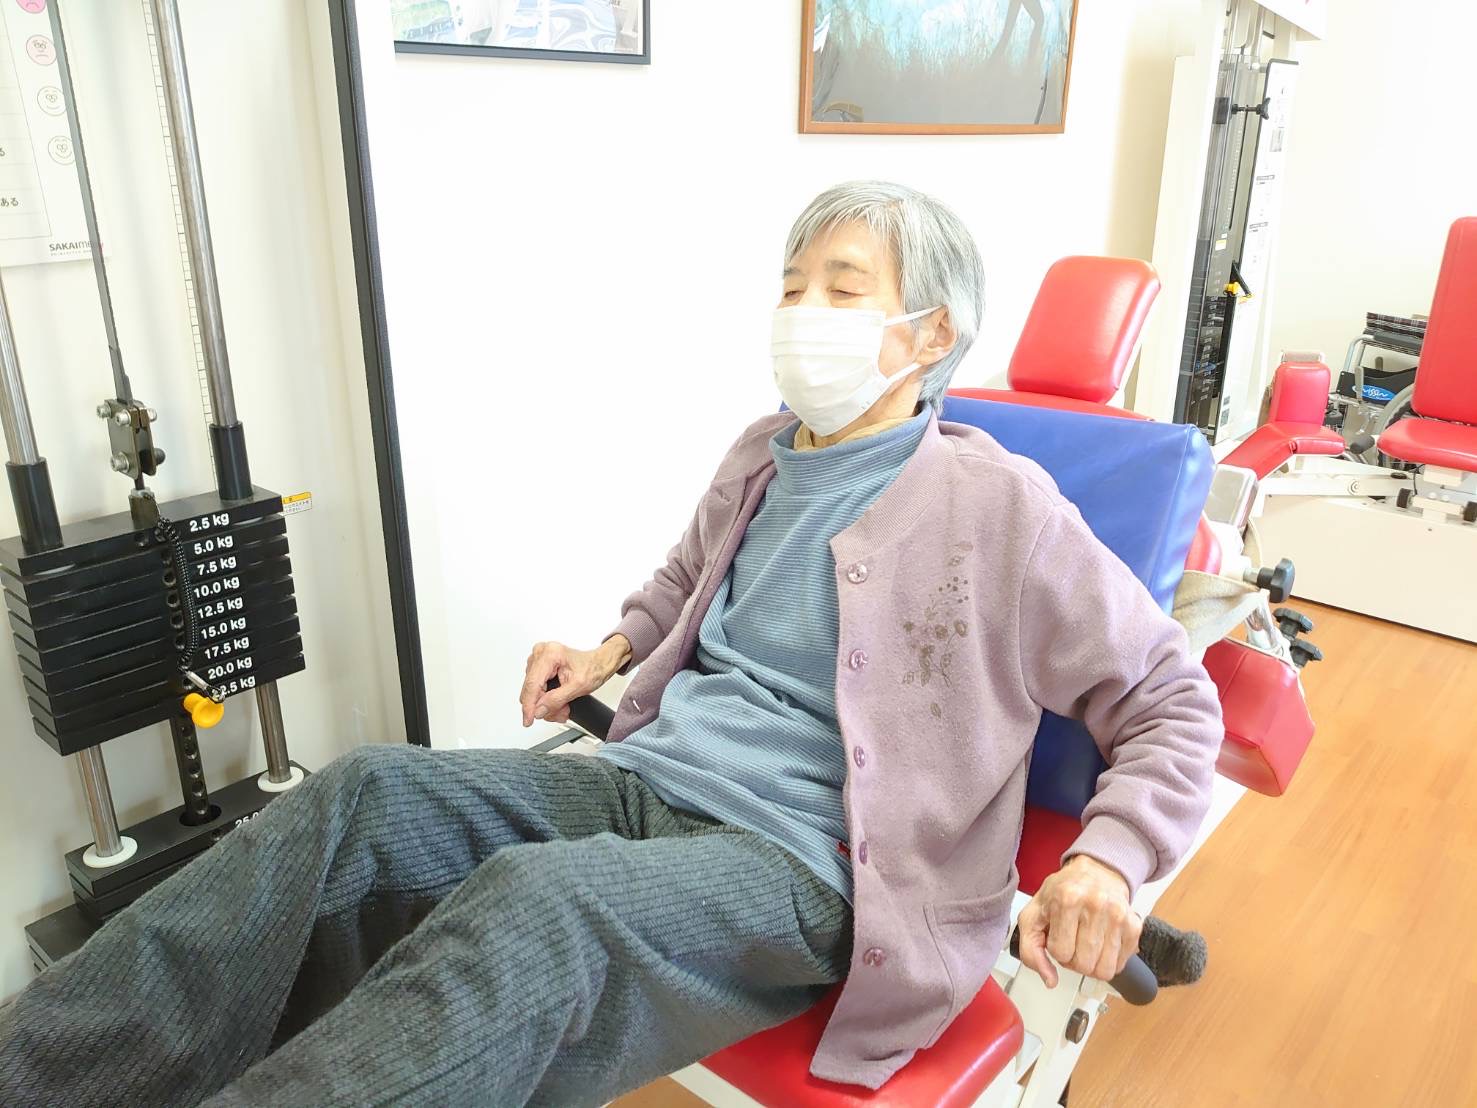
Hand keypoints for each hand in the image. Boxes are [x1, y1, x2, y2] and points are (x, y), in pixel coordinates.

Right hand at [519, 636, 629, 726]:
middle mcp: (540, 653)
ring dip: (547, 703)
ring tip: (563, 705)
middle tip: (561, 711)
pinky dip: (547, 698)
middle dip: (544, 705)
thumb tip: (539, 710)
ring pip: (534, 691)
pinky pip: (536, 688)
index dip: (529, 705)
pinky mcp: (539, 667)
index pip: (532, 684)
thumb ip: (556, 700)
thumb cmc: (592, 668)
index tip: (528, 720)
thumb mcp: (578, 687)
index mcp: (549, 654)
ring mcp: (538, 659)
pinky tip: (557, 701)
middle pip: (532, 689)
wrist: (598, 663)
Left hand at [1015, 855, 1141, 987]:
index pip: (1060, 952)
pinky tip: (1101, 943)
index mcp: (1067, 900)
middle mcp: (1095, 905)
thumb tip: (1050, 980)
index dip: (1056, 950)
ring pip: (1104, 971)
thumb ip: (1030, 949)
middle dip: (1073, 960)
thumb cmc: (1063, 892)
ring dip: (1091, 964)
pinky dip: (1108, 961)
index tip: (1058, 936)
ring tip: (1086, 944)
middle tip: (1072, 942)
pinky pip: (1120, 966)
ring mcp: (1117, 916)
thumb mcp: (1033, 914)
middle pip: (1084, 965)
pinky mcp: (1134, 926)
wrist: (1097, 871)